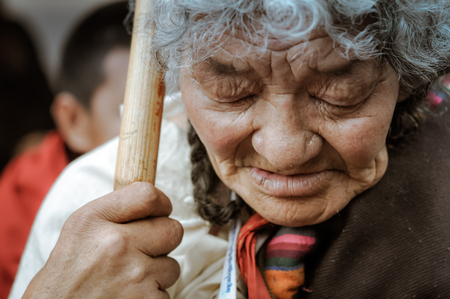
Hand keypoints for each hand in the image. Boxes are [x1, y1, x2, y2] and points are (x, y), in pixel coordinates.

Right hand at [23, 182, 182, 298]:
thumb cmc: (66, 280)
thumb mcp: (78, 233)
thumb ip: (113, 213)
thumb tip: (152, 201)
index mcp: (93, 221)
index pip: (147, 195)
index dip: (161, 204)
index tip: (160, 212)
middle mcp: (115, 243)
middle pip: (172, 229)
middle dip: (163, 242)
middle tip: (143, 252)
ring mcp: (134, 274)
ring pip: (172, 265)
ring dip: (156, 274)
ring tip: (129, 281)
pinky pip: (166, 293)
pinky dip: (152, 297)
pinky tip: (130, 297)